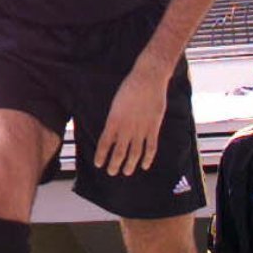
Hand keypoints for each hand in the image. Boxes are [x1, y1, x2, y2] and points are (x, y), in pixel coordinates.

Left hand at [94, 61, 167, 176]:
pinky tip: (145, 165)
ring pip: (134, 153)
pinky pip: (151, 148)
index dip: (101, 155)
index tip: (98, 164)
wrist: (148, 79)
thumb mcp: (116, 104)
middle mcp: (126, 128)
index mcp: (113, 120)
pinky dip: (148, 158)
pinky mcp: (153, 128)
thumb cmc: (129, 88)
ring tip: (126, 172)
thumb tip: (112, 133)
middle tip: (112, 173)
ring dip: (129, 165)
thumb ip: (114, 120)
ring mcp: (141, 129)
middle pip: (119, 152)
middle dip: (114, 164)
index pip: (104, 143)